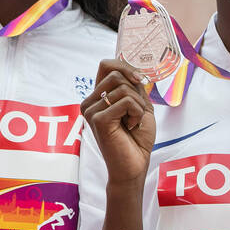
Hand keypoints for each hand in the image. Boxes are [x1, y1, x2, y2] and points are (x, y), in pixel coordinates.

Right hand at [81, 59, 155, 189]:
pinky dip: (137, 113)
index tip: (140, 80)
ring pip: (123, 87)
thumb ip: (134, 86)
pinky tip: (130, 127)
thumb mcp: (140, 105)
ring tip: (133, 121)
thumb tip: (134, 68)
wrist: (134, 165)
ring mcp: (91, 110)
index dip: (125, 66)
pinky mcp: (98, 119)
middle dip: (136, 90)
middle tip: (136, 112)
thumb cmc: (137, 138)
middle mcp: (90, 101)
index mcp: (98, 97)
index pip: (106, 64)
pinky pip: (126, 101)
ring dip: (138, 105)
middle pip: (116, 74)